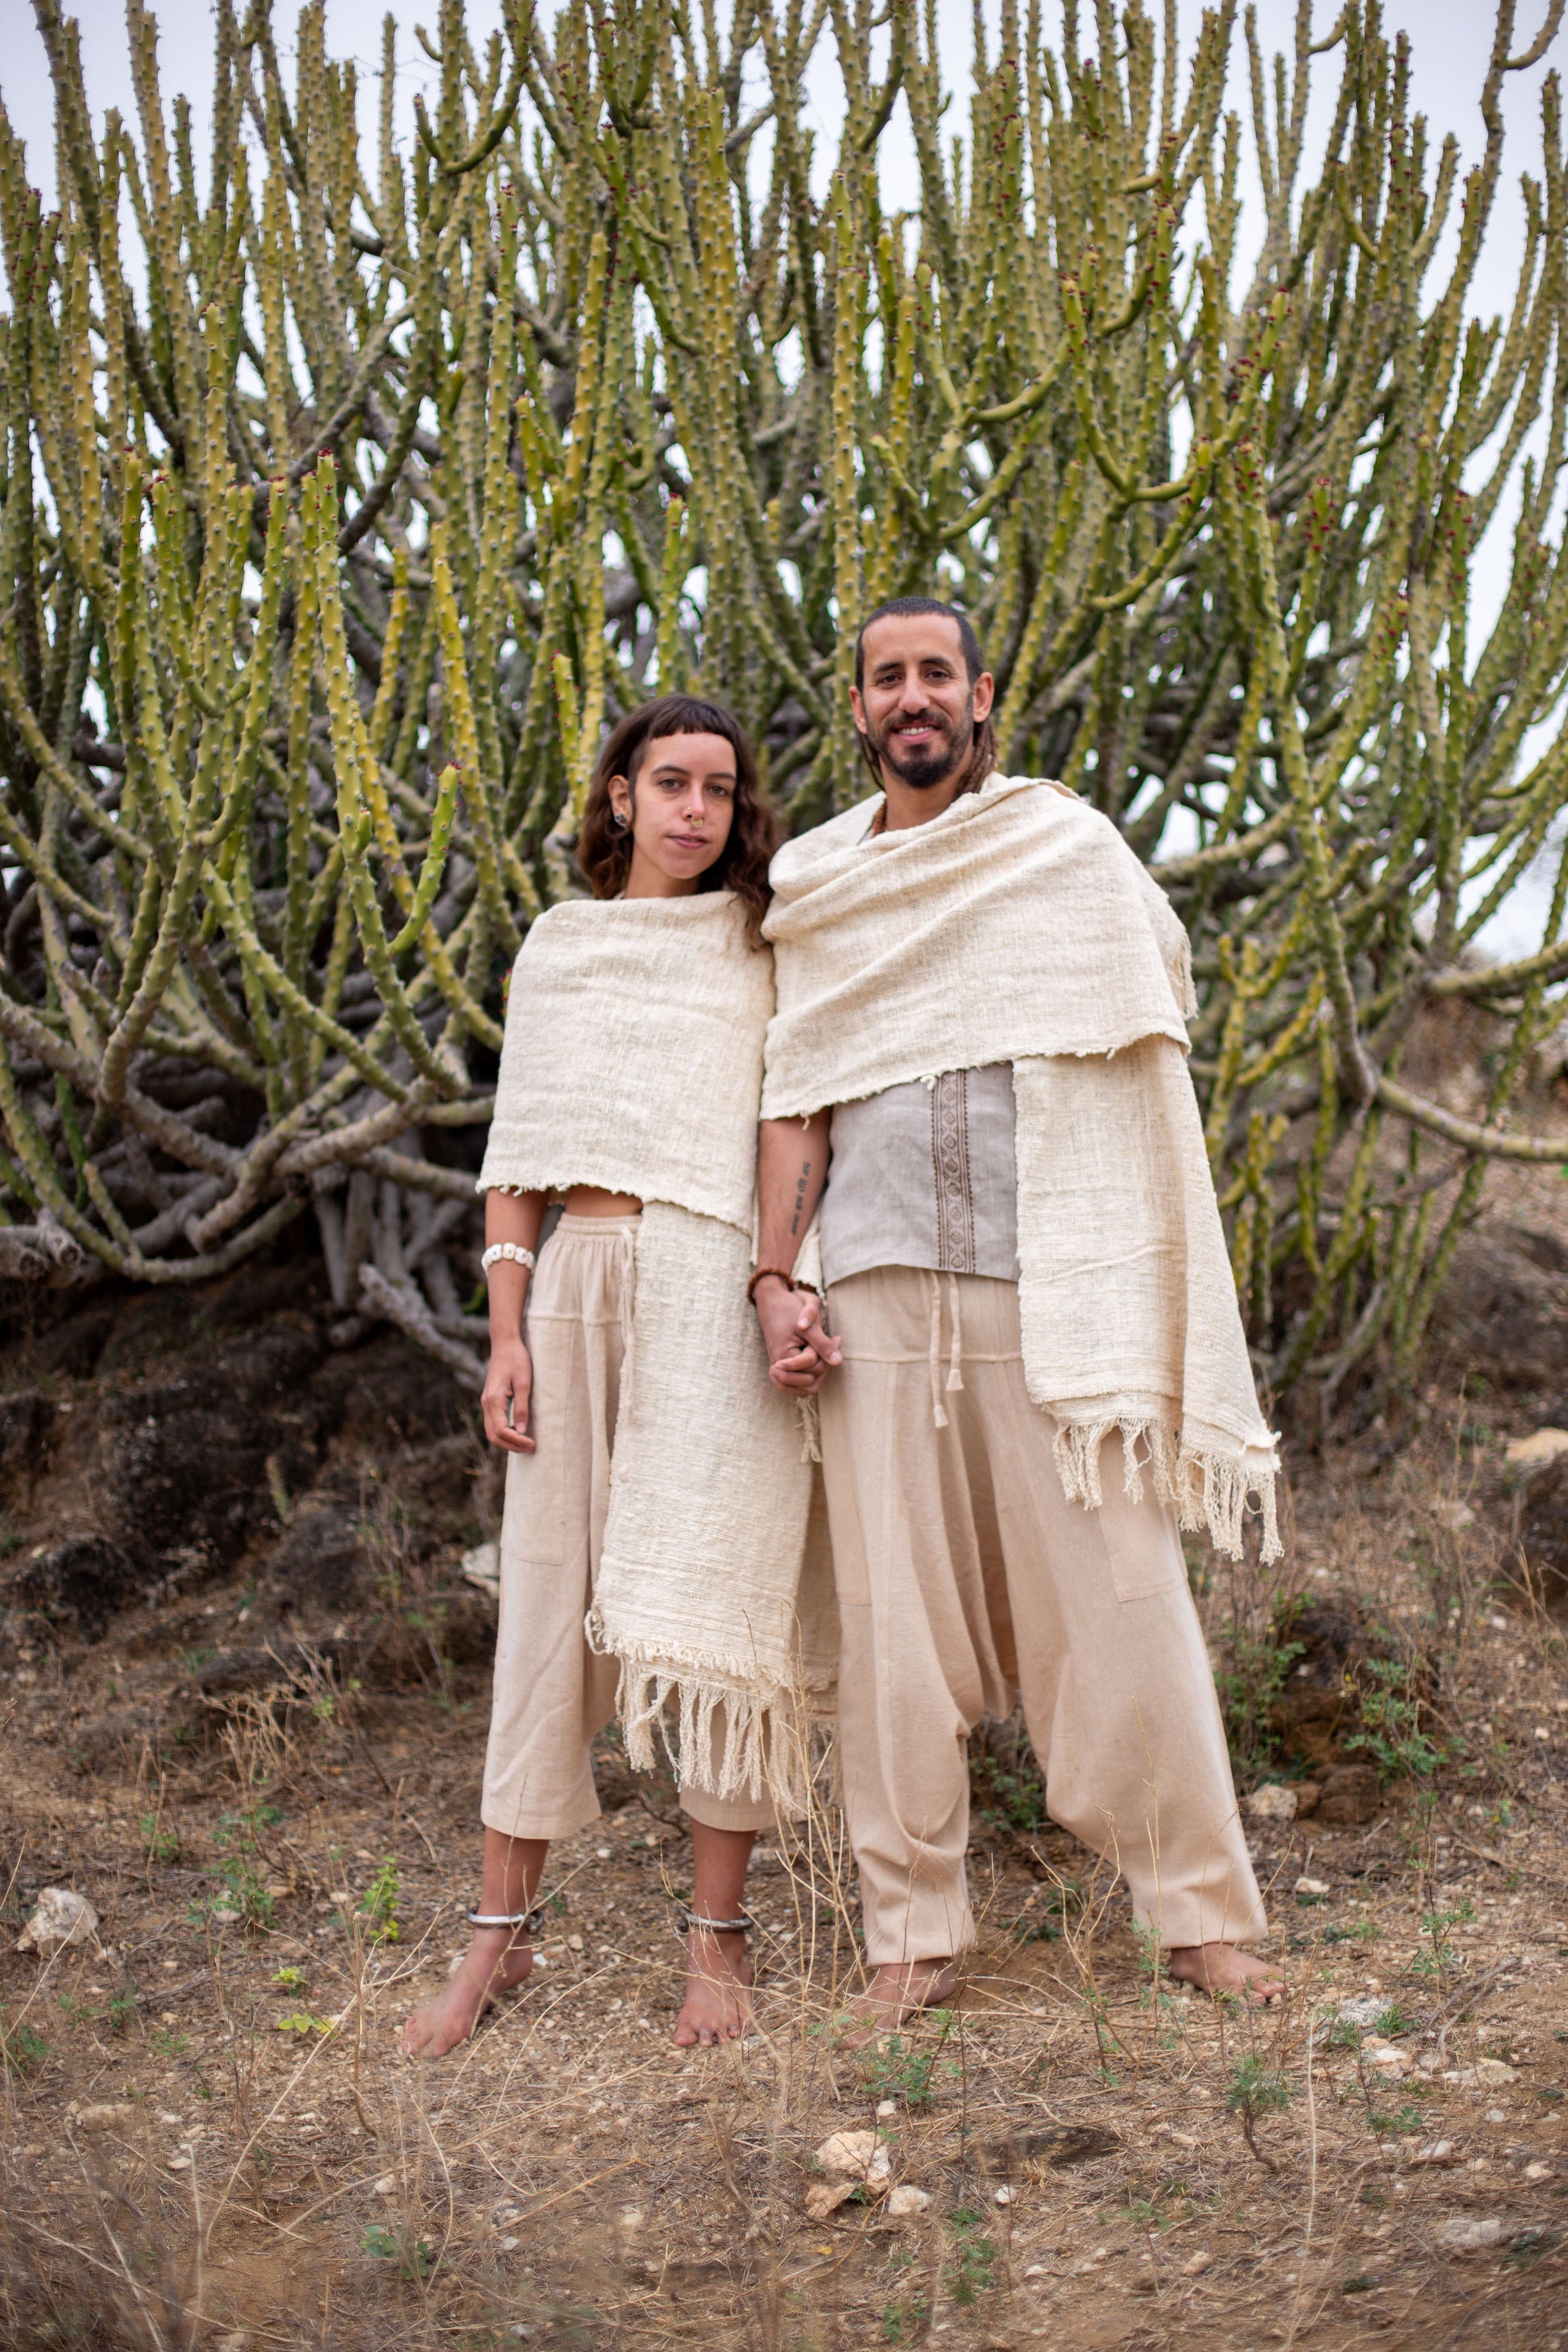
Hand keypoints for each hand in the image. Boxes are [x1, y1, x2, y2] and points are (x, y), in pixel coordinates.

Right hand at [482, 1336, 535, 1451]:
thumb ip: (522, 1407)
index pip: (501, 1430)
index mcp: (493, 1399)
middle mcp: (486, 1403)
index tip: (532, 1443)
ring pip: (491, 1431)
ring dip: (507, 1442)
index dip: (517, 1441)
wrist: (505, 1344)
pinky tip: (518, 1434)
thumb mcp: (524, 1382)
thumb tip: (522, 1430)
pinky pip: (493, 1424)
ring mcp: (486, 1402)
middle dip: (512, 1446)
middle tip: (531, 1448)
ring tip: (526, 1444)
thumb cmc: (516, 1359)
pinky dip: (504, 1433)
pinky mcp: (490, 1401)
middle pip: (493, 1435)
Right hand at [753, 1279, 841, 1393]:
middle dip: (824, 1365)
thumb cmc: (788, 1309)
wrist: (771, 1301)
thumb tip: (838, 1362)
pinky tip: (820, 1358)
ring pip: (805, 1388)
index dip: (824, 1352)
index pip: (812, 1366)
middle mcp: (779, 1367)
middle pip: (810, 1383)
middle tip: (831, 1343)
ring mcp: (780, 1369)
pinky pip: (799, 1384)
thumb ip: (822, 1344)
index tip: (829, 1336)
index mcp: (783, 1357)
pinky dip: (812, 1375)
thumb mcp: (808, 1325)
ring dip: (820, 1372)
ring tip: (826, 1352)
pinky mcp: (784, 1368)